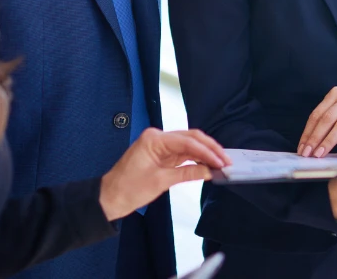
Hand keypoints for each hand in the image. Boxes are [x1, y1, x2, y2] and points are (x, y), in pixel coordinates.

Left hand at [98, 128, 230, 220]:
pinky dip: (196, 158)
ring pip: (189, 144)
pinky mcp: (162, 154)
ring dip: (205, 153)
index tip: (221, 162)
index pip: (187, 141)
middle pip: (190, 138)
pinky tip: (207, 164)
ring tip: (221, 163)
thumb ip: (187, 173)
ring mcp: (160, 145)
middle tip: (226, 160)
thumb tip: (209, 170)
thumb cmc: (128, 189)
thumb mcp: (160, 182)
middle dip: (210, 149)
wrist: (110, 198)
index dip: (207, 151)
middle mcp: (158, 138)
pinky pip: (183, 153)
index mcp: (154, 139)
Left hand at [298, 87, 336, 157]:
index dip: (308, 132)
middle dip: (316, 137)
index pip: (317, 114)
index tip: (302, 148)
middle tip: (309, 153)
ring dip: (329, 141)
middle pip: (328, 118)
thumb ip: (326, 123)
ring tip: (321, 155)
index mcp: (336, 94)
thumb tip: (309, 145)